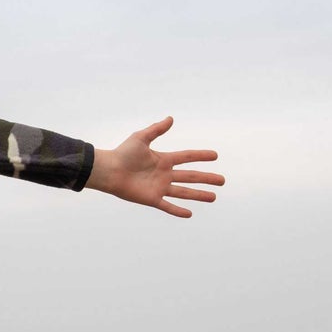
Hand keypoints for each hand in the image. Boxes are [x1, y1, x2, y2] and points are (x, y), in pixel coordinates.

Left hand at [87, 116, 223, 216]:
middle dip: (206, 178)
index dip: (200, 156)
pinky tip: (189, 213)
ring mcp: (159, 187)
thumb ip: (156, 129)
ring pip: (184, 192)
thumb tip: (171, 118)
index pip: (187, 157)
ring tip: (213, 197)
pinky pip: (167, 206)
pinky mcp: (151, 199)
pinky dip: (178, 210)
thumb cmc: (122, 153)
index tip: (215, 156)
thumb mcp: (141, 138)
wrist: (109, 170)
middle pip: (190, 176)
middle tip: (222, 180)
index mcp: (163, 160)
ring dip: (198, 195)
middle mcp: (164, 174)